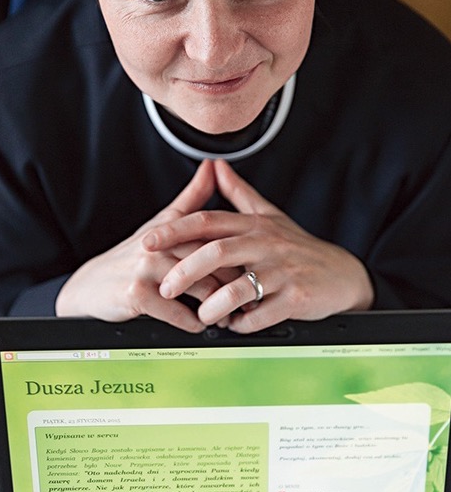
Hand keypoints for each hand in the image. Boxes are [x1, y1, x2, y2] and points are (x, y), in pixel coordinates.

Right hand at [56, 160, 238, 330]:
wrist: (91, 285)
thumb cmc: (132, 255)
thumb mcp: (162, 222)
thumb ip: (192, 197)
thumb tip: (213, 166)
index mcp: (170, 228)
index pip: (214, 236)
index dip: (239, 253)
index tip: (257, 266)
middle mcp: (159, 245)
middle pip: (211, 262)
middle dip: (234, 282)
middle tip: (250, 296)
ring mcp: (146, 268)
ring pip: (198, 287)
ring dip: (217, 306)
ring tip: (228, 315)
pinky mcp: (137, 294)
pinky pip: (176, 311)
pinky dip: (192, 322)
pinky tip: (199, 324)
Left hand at [143, 159, 373, 331]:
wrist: (341, 275)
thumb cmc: (298, 247)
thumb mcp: (269, 216)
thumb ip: (238, 193)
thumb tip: (214, 166)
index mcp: (254, 225)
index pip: (208, 221)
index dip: (175, 230)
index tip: (148, 242)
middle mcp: (266, 244)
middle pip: (217, 252)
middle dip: (185, 271)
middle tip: (165, 288)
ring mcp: (282, 271)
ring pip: (237, 287)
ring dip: (214, 305)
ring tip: (202, 315)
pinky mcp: (295, 297)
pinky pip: (260, 315)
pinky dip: (241, 324)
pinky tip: (234, 325)